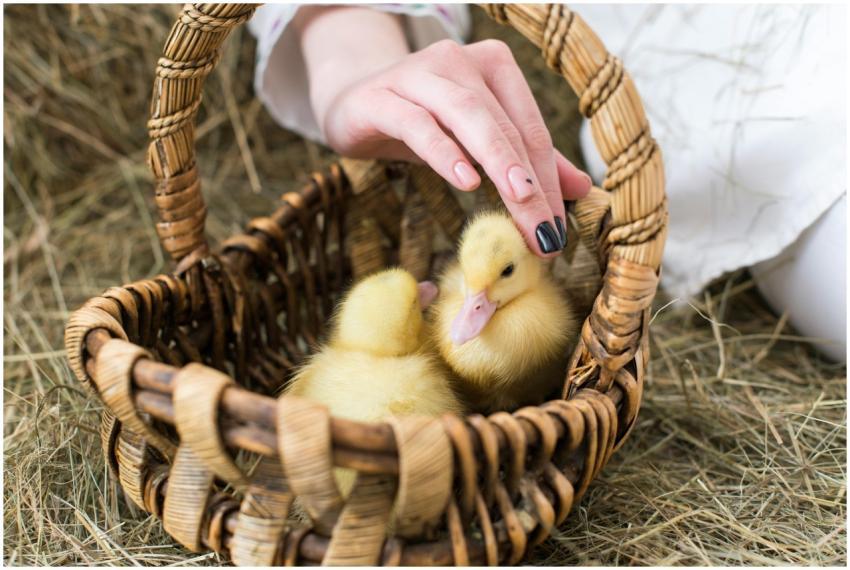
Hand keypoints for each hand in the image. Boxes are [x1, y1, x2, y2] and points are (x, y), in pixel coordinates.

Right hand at [296, 7, 591, 256]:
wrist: (351, 102)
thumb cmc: (422, 122)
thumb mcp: (476, 140)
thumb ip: (526, 160)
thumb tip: (583, 188)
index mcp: (493, 67)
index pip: (531, 128)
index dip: (550, 181)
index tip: (557, 230)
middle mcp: (459, 61)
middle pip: (505, 124)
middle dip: (530, 182)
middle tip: (545, 230)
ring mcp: (418, 74)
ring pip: (467, 115)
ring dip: (498, 160)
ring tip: (520, 199)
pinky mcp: (381, 97)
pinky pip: (418, 124)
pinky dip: (444, 151)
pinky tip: (464, 180)